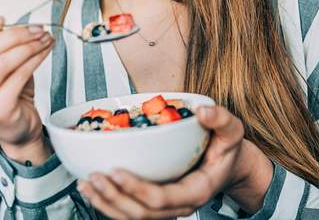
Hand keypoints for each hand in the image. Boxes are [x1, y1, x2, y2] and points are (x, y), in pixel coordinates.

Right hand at [0, 0, 54, 156]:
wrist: (18, 125)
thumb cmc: (5, 86)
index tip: (2, 19)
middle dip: (13, 35)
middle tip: (37, 28)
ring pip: (1, 64)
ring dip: (28, 46)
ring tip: (45, 37)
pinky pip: (18, 77)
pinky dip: (35, 60)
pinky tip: (46, 51)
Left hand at [77, 106, 272, 218]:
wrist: (229, 165)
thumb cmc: (227, 147)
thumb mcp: (232, 130)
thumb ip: (220, 119)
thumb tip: (202, 110)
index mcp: (196, 191)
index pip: (161, 198)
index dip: (136, 188)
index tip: (116, 171)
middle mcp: (179, 206)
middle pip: (141, 213)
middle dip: (114, 197)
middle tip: (93, 176)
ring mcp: (166, 208)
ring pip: (132, 216)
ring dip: (106, 203)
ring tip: (85, 184)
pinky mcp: (155, 204)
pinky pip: (130, 210)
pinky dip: (108, 202)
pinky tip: (92, 189)